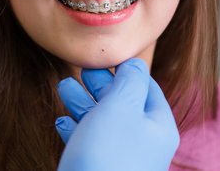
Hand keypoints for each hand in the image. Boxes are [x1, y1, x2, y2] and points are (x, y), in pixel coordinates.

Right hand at [56, 58, 179, 170]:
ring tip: (63, 88)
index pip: (146, 87)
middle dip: (99, 85)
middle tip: (79, 70)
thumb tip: (134, 64)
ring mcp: (123, 162)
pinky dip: (76, 130)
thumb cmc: (108, 156)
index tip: (101, 58)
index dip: (123, 70)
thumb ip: (130, 80)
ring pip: (103, 124)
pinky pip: (90, 147)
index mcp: (158, 126)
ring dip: (82, 103)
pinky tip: (61, 123)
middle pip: (123, 105)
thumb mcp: (122, 106)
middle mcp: (144, 145)